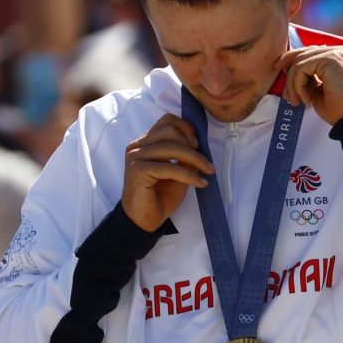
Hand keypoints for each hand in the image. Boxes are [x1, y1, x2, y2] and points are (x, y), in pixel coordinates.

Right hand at [122, 114, 214, 231]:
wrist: (144, 221)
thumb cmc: (159, 196)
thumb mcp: (177, 171)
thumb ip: (183, 156)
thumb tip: (198, 144)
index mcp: (145, 142)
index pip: (167, 120)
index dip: (186, 128)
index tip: (198, 145)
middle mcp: (137, 146)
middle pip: (171, 131)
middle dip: (193, 146)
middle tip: (205, 162)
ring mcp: (135, 156)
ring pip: (172, 146)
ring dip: (195, 159)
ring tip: (207, 172)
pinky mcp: (137, 170)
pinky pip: (170, 167)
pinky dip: (189, 175)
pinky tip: (200, 183)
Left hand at [274, 45, 342, 125]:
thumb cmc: (338, 109)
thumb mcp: (320, 86)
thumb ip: (310, 73)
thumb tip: (286, 63)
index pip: (314, 52)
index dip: (294, 59)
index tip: (280, 69)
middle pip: (306, 53)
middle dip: (290, 73)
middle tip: (286, 94)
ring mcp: (340, 52)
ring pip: (301, 61)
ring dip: (293, 84)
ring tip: (297, 101)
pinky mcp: (332, 59)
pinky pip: (302, 68)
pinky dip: (298, 85)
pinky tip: (306, 100)